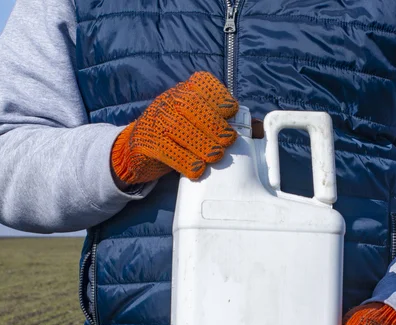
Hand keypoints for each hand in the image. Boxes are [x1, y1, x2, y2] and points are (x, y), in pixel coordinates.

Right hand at [111, 71, 238, 183]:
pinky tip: (196, 169)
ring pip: (177, 126)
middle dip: (212, 122)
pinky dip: (182, 160)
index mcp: (185, 92)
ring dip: (200, 142)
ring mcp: (155, 120)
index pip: (202, 83)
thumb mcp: (199, 125)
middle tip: (228, 140)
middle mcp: (169, 101)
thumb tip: (258, 127)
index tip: (231, 110)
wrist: (137, 151)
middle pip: (190, 104)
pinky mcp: (145, 142)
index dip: (218, 95)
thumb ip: (227, 123)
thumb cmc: (178, 137)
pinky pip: (164, 149)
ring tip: (216, 155)